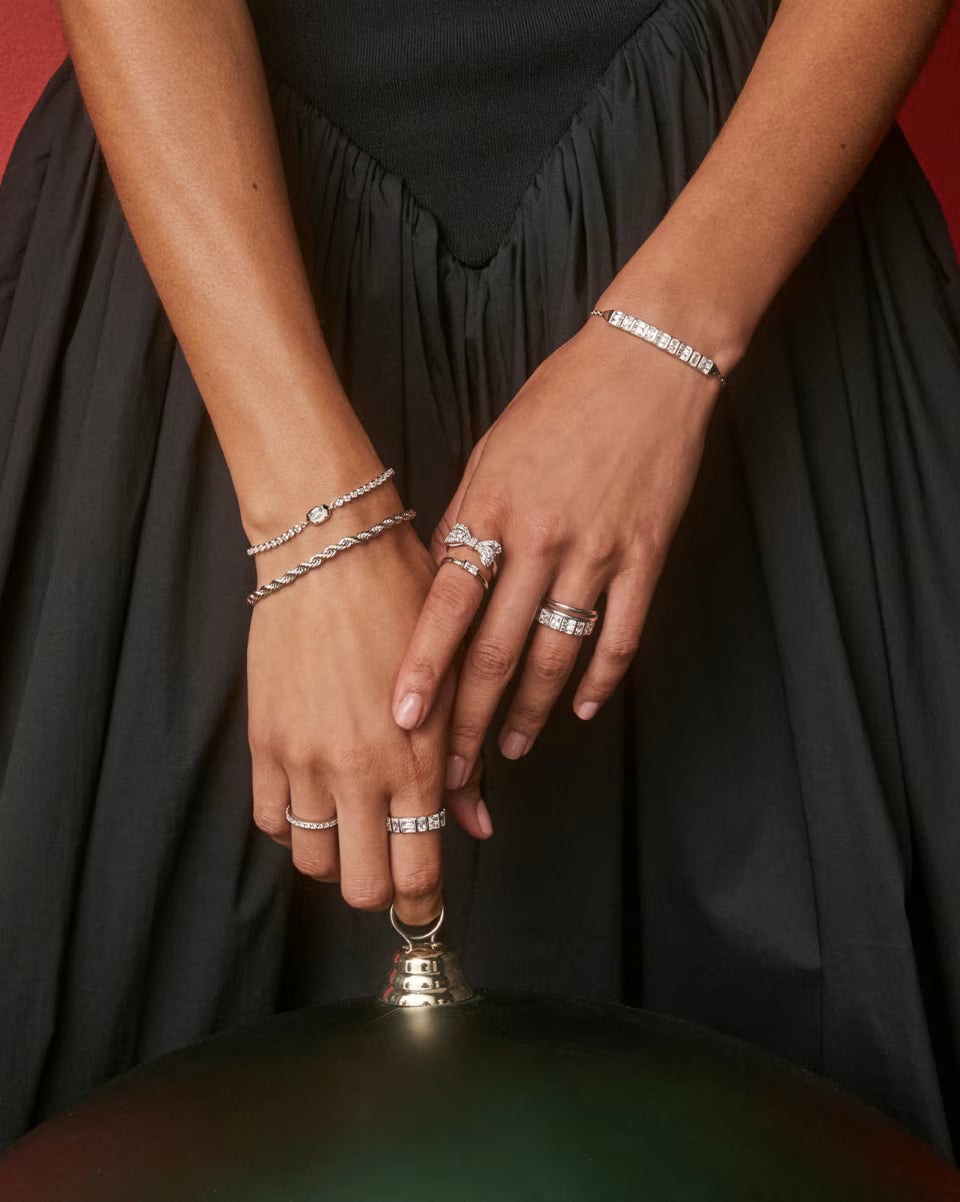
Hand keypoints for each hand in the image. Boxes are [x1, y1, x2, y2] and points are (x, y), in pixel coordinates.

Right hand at [246, 494, 487, 926]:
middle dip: (381, 887)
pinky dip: (292, 825)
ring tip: (350, 824)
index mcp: (416, 759)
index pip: (418, 871)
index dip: (425, 905)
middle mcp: (359, 772)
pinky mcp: (263, 742)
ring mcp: (305, 761)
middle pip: (362, 887)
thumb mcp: (454, 678)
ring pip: (313, 863)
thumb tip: (478, 826)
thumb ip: (464, 763)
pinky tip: (314, 797)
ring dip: (334, 855)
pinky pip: (270, 821)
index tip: (426, 908)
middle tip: (388, 863)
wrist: (329, 552)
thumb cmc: (404, 604)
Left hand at [391, 315, 720, 809]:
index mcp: (492, 509)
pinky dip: (600, 679)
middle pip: (498, 649)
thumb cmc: (559, 401)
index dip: (425, 668)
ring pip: (557, 656)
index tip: (402, 721)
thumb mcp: (492, 452)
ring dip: (530, 713)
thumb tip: (443, 586)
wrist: (646, 364)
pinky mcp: (646, 558)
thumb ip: (467, 521)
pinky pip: (621, 636)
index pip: (448, 606)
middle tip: (451, 771)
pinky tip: (581, 710)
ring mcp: (597, 552)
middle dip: (470, 718)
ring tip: (510, 750)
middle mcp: (541, 539)